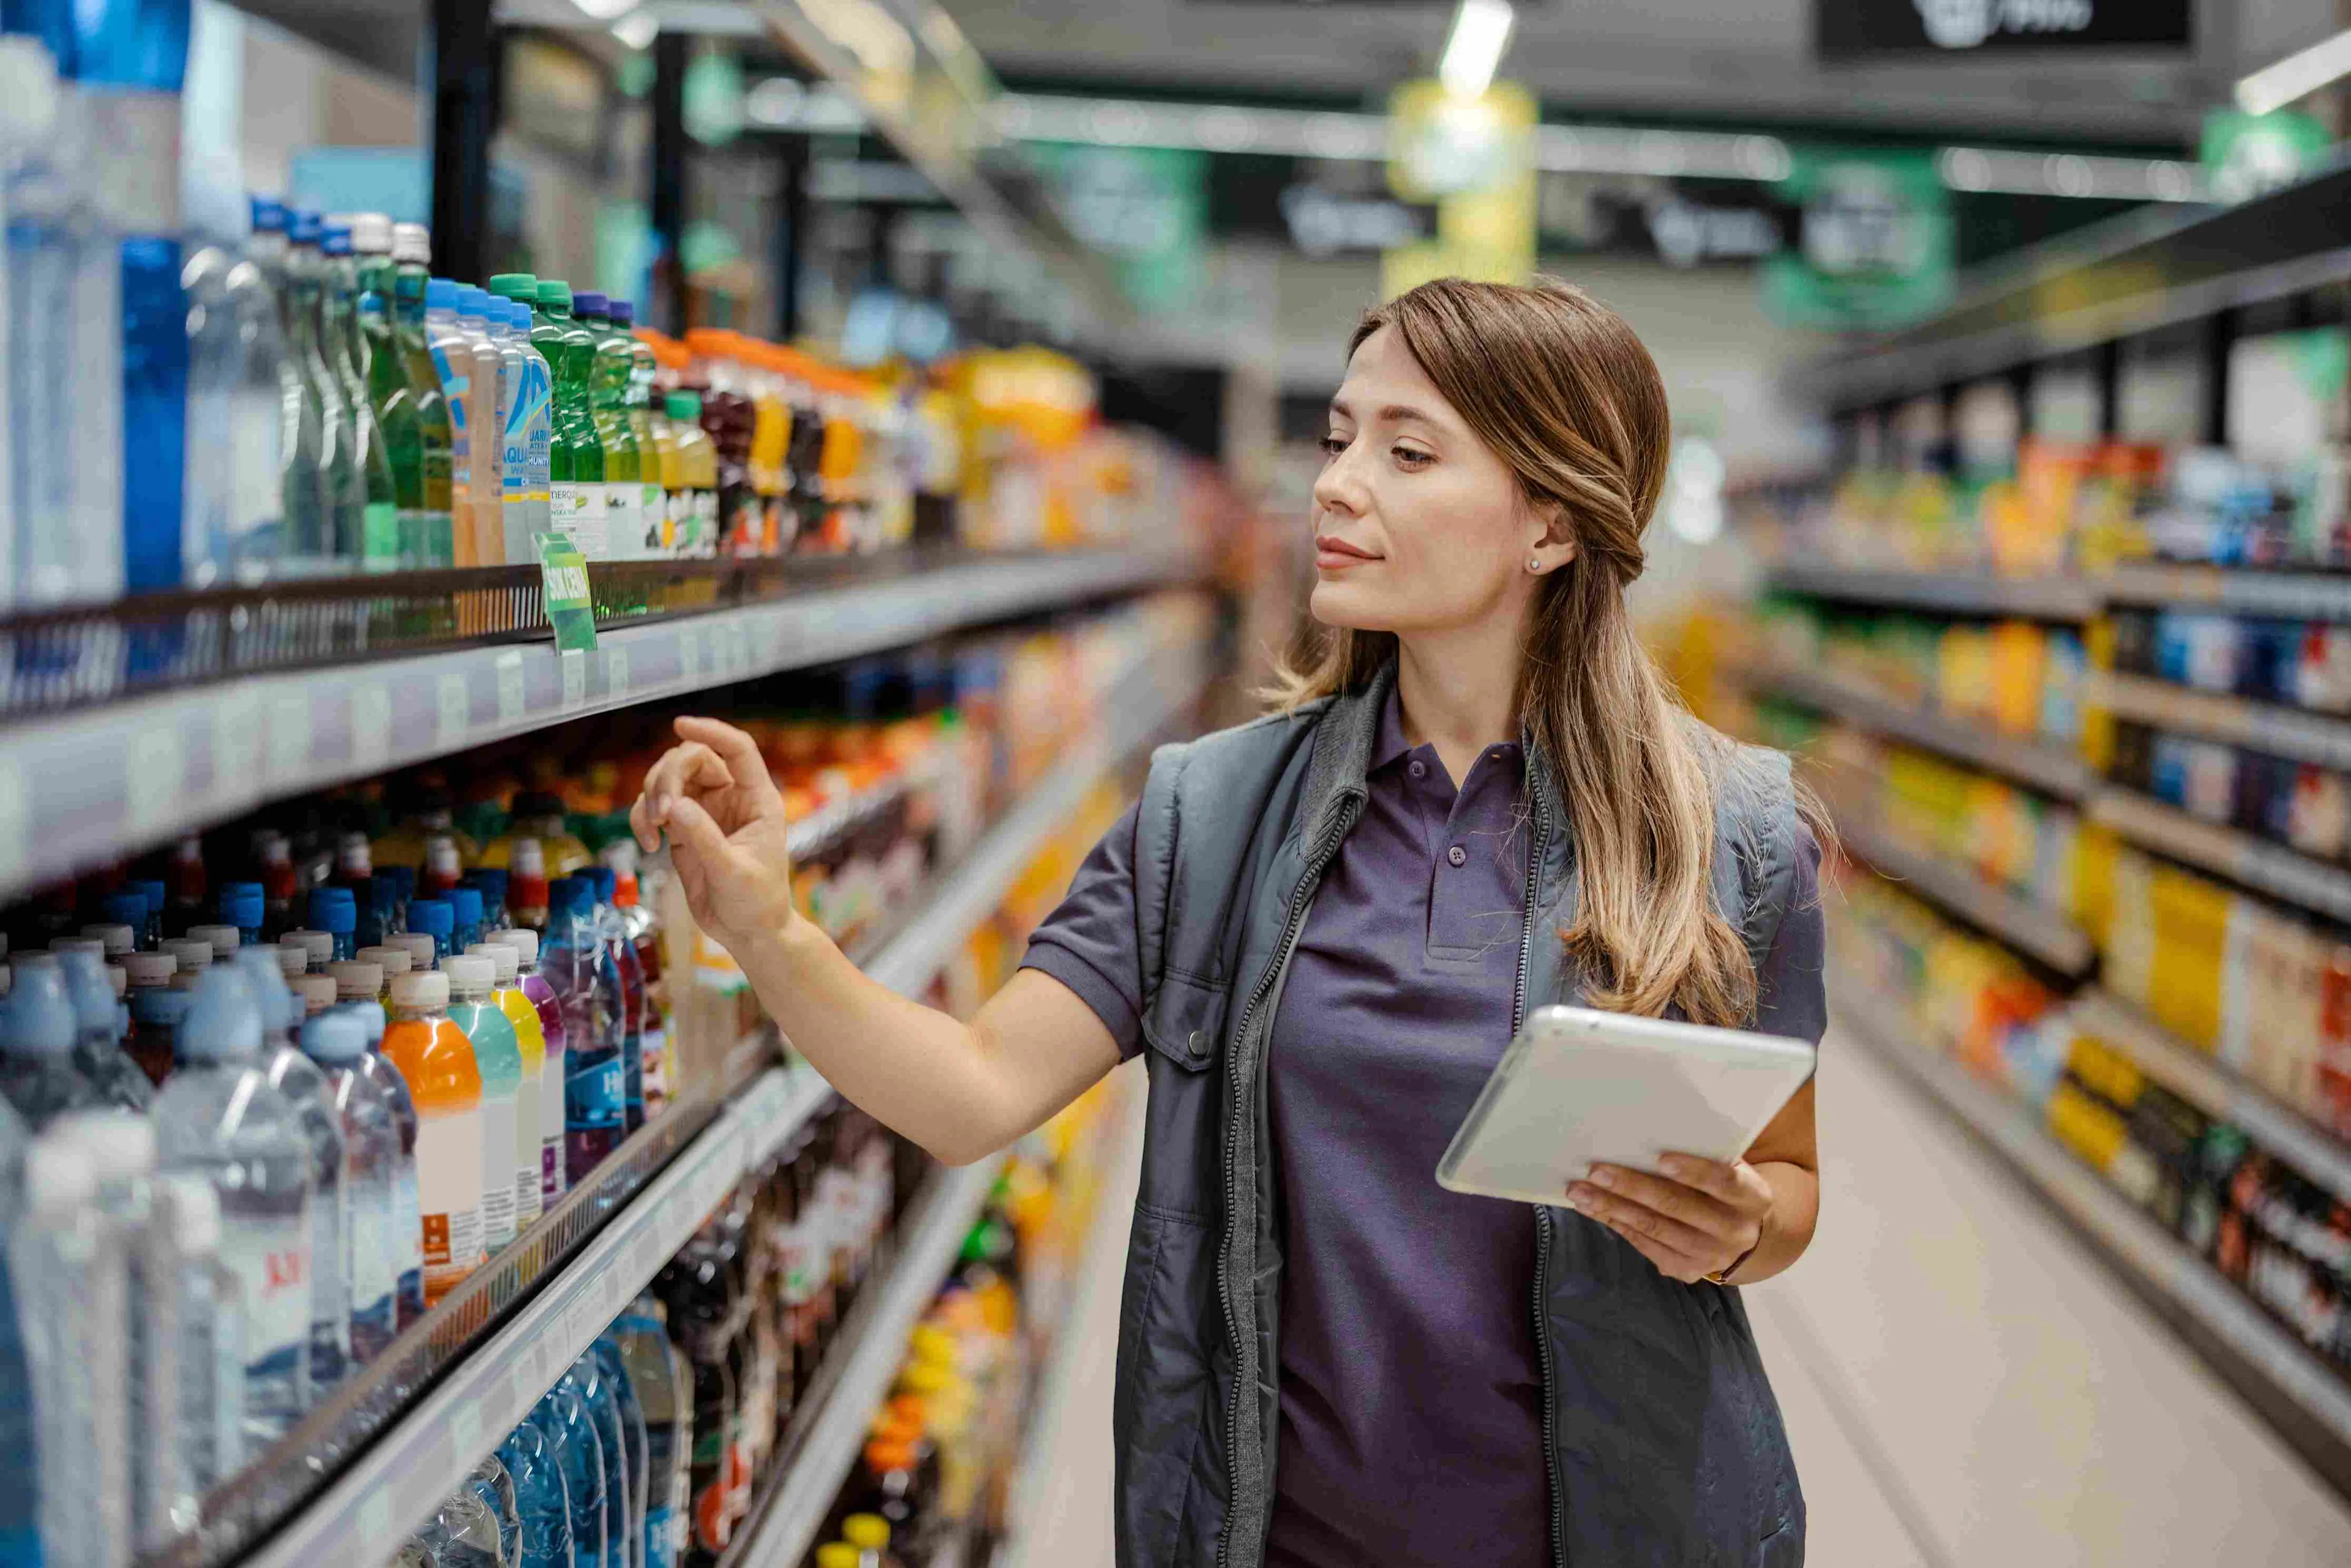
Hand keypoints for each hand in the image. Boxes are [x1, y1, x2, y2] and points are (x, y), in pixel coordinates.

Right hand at [630, 716, 798, 950]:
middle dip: (668, 777)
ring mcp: (705, 811)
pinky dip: (643, 817)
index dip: (712, 732)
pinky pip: (654, 806)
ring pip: (669, 779)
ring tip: (654, 831)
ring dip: (652, 796)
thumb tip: (674, 806)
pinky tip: (649, 843)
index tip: (680, 724)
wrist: (747, 932)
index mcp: (757, 799)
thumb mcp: (733, 872)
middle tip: (661, 812)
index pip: (738, 749)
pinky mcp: (683, 829)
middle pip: (692, 759)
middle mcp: (731, 798)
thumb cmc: (756, 902)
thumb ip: (704, 838)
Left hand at [1567, 1154, 1771, 1284]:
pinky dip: (1617, 1224)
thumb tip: (1645, 1134)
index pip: (1724, 1181)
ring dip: (1613, 1208)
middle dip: (1633, 1187)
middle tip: (1596, 1170)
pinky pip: (1646, 1245)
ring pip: (1655, 1229)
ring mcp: (1711, 1256)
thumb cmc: (1727, 1187)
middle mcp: (1736, 1231)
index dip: (1694, 1171)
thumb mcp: (1730, 1169)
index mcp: (1753, 1197)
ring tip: (1580, 1191)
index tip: (1660, 1158)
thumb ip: (1704, 1155)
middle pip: (1678, 1206)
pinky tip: (1593, 1209)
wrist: (1747, 1235)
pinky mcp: (1687, 1270)